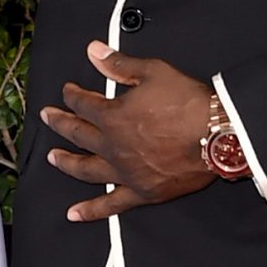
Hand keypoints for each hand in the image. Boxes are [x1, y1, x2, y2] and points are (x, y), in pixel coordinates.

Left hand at [41, 42, 215, 222]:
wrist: (219, 135)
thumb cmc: (190, 104)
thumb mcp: (154, 72)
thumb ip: (120, 64)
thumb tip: (95, 51)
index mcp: (113, 116)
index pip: (83, 104)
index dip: (72, 95)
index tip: (68, 91)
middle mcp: (113, 146)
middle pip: (77, 134)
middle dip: (60, 123)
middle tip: (48, 117)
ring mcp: (125, 172)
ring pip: (85, 169)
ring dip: (66, 163)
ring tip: (54, 158)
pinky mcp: (142, 191)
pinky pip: (111, 204)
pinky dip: (91, 210)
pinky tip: (74, 214)